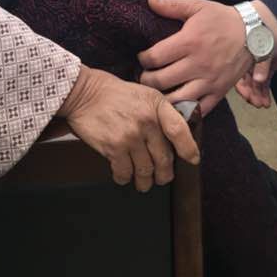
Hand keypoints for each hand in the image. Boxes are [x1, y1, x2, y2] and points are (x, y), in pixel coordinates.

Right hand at [59, 64, 199, 189]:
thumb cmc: (115, 95)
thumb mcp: (145, 95)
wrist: (84, 93)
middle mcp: (146, 121)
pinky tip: (124, 175)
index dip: (189, 148)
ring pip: (145, 170)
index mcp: (157, 105)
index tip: (193, 160)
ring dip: (145, 181)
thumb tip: (176, 138)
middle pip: (164, 158)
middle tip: (162, 178)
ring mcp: (130, 136)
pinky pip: (125, 172)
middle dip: (164, 174)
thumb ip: (161, 113)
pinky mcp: (113, 147)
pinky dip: (125, 177)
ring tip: (143, 182)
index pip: (180, 130)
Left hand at [139, 0, 250, 114]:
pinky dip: (185, 111)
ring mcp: (209, 81)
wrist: (255, 33)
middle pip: (160, 81)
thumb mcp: (198, 6)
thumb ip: (172, 6)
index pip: (154, 57)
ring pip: (177, 100)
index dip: (143, 59)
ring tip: (157, 92)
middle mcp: (198, 64)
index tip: (143, 58)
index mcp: (189, 42)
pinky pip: (199, 110)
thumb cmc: (223, 19)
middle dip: (146, 80)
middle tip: (144, 76)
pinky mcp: (220, 92)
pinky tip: (176, 105)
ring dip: (162, 98)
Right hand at [235, 44, 276, 108]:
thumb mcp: (261, 47)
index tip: (246, 96)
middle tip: (256, 102)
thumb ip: (261, 65)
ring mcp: (255, 67)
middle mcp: (244, 63)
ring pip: (255, 84)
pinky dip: (265, 92)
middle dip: (251, 93)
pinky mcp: (265, 70)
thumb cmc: (263, 32)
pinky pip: (264, 83)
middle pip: (246, 82)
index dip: (241, 87)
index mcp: (238, 56)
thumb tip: (258, 80)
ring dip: (258, 95)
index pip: (236, 76)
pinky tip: (266, 102)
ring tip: (262, 104)